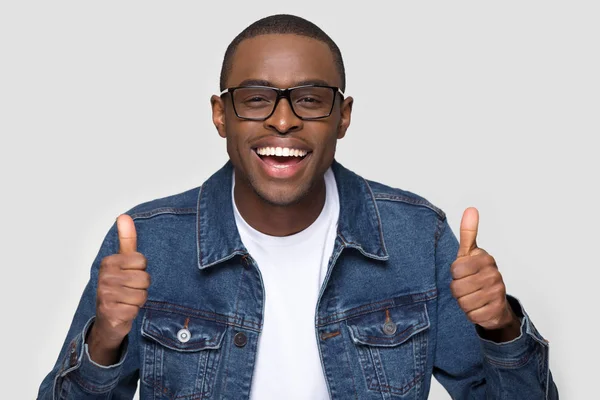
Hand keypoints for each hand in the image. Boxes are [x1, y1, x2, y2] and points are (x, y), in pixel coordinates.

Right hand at [87, 214, 149, 364]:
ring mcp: (105, 295)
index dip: (141, 270)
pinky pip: (136, 309)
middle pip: (144, 279)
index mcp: (108, 262)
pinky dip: (133, 312)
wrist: (107, 319)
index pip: (142, 261)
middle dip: (141, 287)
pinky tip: (123, 311)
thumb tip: (123, 216)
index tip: (129, 275)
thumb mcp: (123, 261)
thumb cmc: (118, 286)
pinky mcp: (110, 312)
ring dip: (138, 300)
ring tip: (126, 300)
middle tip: (129, 290)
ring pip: (142, 295)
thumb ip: (126, 239)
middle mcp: (104, 277)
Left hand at [450, 208, 518, 334]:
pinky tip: (478, 308)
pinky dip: (471, 314)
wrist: (496, 303)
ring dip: (463, 302)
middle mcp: (494, 275)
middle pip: (457, 287)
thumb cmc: (477, 274)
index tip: (464, 272)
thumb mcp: (470, 253)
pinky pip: (472, 315)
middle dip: (457, 290)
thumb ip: (468, 232)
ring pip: (463, 302)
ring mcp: (497, 293)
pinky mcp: (496, 311)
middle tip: (467, 287)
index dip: (455, 274)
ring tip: (472, 297)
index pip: (455, 269)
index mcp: (486, 259)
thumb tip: (471, 209)